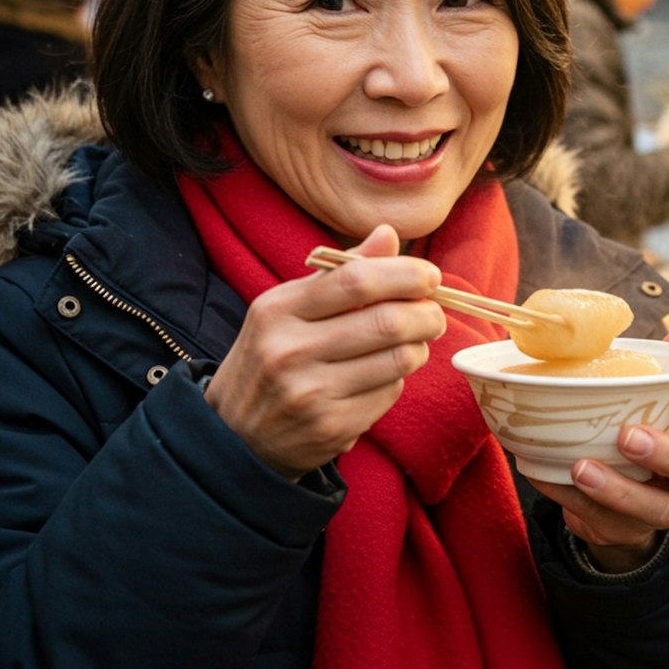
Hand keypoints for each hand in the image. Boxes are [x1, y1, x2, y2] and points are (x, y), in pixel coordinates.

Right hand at [203, 224, 445, 477]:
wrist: (234, 434)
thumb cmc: (271, 357)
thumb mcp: (288, 308)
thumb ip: (340, 271)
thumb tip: (389, 233)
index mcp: (277, 310)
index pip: (355, 281)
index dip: (405, 274)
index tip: (430, 275)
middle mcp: (289, 351)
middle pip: (386, 322)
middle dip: (426, 314)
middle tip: (434, 313)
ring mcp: (310, 394)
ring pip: (397, 361)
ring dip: (418, 347)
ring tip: (414, 342)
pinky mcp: (331, 429)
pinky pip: (388, 394)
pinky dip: (397, 379)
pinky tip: (382, 375)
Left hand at [527, 322, 668, 573]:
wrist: (619, 502)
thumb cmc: (636, 429)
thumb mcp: (650, 396)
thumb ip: (667, 363)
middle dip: (664, 453)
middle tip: (628, 436)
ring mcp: (658, 507)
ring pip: (652, 507)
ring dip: (616, 488)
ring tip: (580, 467)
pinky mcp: (623, 531)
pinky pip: (601, 520)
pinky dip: (570, 498)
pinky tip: (542, 474)